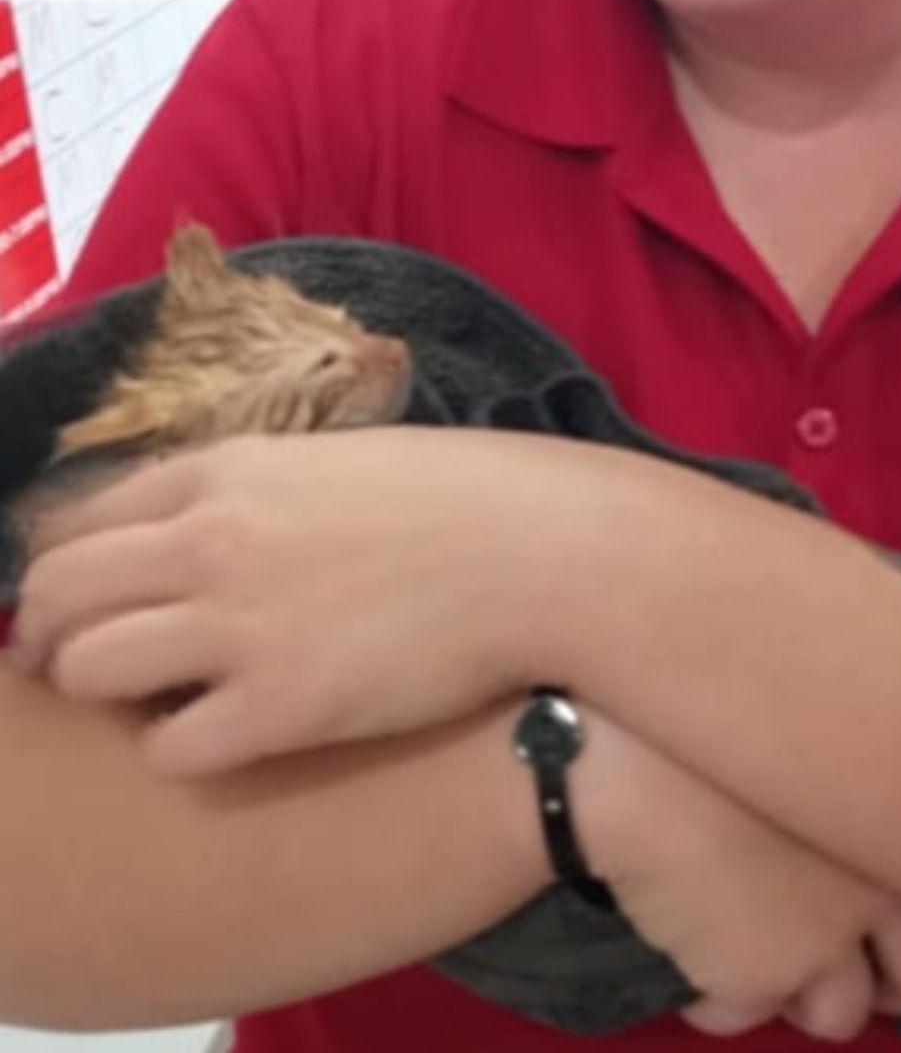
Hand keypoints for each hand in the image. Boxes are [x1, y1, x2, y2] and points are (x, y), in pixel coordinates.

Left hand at [8, 427, 585, 776]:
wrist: (542, 551)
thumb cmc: (461, 495)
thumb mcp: (335, 460)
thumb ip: (253, 491)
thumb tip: (203, 529)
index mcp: (225, 471)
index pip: (75, 522)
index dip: (61, 575)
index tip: (80, 607)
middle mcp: (210, 540)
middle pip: (55, 596)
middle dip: (48, 638)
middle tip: (78, 668)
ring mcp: (239, 624)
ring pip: (86, 669)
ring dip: (103, 693)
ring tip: (152, 704)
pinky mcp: (280, 707)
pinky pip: (167, 749)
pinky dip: (179, 749)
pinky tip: (223, 737)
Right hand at [577, 709, 900, 1039]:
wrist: (628, 765)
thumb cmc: (701, 719)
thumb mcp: (800, 732)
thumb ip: (841, 779)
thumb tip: (848, 814)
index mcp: (896, 821)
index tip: (885, 919)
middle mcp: (878, 889)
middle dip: (885, 982)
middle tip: (836, 960)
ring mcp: (821, 942)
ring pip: (837, 1013)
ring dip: (801, 992)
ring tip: (750, 950)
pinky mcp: (755, 978)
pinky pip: (744, 1015)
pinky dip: (718, 997)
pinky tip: (687, 952)